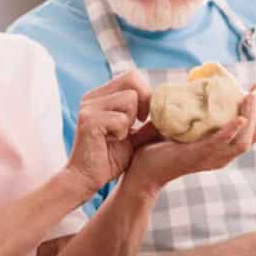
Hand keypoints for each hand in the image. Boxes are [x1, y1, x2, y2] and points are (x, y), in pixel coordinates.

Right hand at [65, 72, 151, 195]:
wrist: (86, 179)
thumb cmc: (108, 159)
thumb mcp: (133, 137)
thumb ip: (146, 123)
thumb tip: (170, 113)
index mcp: (101, 96)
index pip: (132, 77)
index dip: (146, 94)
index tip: (145, 117)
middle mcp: (92, 97)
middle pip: (133, 80)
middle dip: (144, 102)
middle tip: (138, 123)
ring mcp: (89, 107)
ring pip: (129, 99)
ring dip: (130, 122)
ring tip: (118, 136)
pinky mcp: (88, 121)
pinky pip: (120, 119)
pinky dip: (122, 133)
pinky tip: (111, 142)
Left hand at [124, 83, 255, 194]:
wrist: (142, 169)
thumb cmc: (161, 147)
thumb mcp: (186, 127)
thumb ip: (196, 112)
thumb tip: (198, 84)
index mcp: (223, 150)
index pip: (254, 131)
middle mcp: (223, 157)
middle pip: (255, 135)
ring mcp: (212, 158)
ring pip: (244, 141)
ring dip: (251, 115)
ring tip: (251, 94)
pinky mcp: (197, 157)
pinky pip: (220, 144)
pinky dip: (232, 131)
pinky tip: (240, 118)